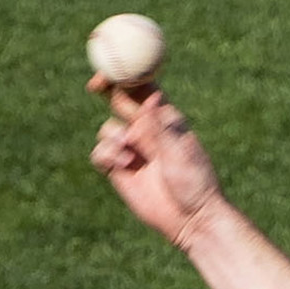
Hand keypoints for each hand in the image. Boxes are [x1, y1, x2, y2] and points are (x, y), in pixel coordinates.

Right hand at [89, 82, 226, 248]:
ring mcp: (132, 149)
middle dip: (104, 89)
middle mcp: (146, 130)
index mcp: (165, 119)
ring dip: (111, 136)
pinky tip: (124, 165)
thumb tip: (152, 96)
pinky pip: (101, 153)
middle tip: (94, 86)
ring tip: (129, 154)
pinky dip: (106, 155)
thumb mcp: (179, 152)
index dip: (126, 73)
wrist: (191, 220)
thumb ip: (160, 127)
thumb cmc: (195, 184)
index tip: (113, 68)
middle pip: (118, 100)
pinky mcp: (120, 170)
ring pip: (107, 129)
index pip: (142, 88)